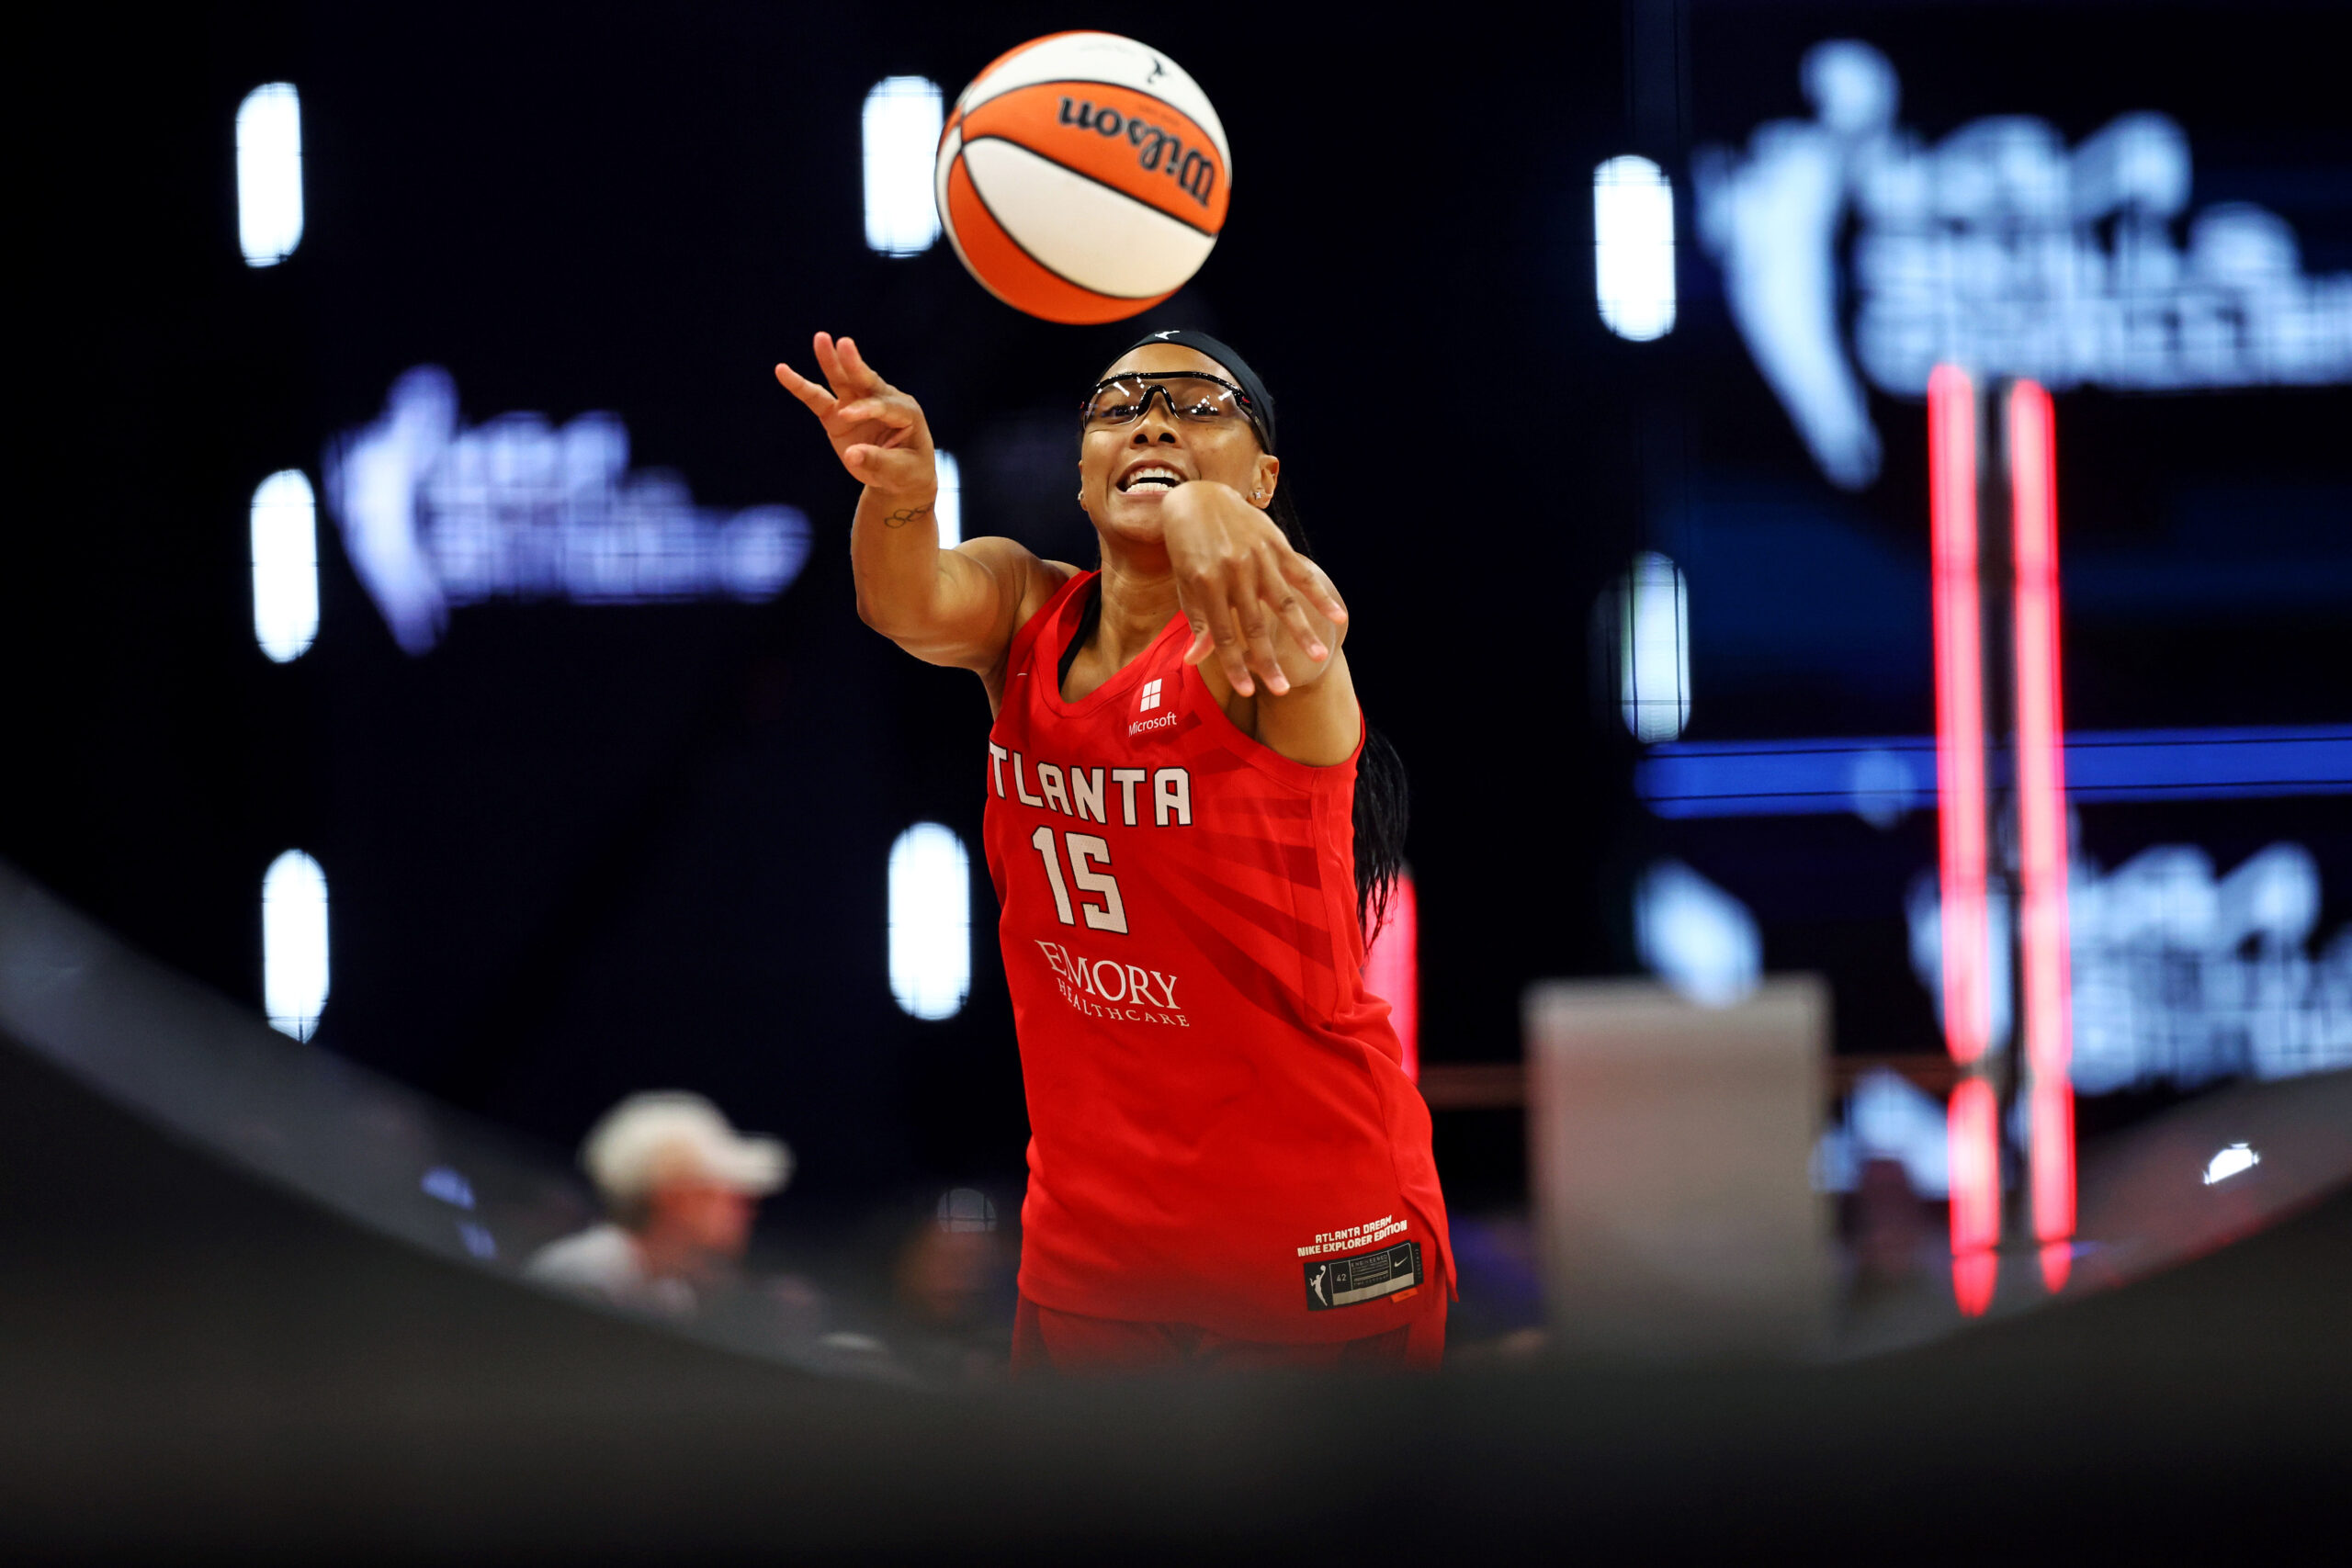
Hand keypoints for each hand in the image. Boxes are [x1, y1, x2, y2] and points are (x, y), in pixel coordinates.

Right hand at [774, 333, 935, 499]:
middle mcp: (882, 401)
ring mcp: (858, 404)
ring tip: (821, 339)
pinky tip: (782, 371)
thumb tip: (851, 455)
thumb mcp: (899, 473)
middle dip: (854, 365)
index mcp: (906, 412)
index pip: (884, 406)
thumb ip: (877, 462)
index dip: (865, 409)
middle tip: (844, 344)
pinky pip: (817, 399)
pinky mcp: (838, 413)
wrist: (899, 475)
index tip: (846, 416)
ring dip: (831, 361)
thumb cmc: (906, 472)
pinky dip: (801, 386)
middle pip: (866, 381)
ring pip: (843, 381)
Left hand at [1161, 482, 1348, 697]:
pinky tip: (1338, 615)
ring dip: (1302, 632)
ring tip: (1319, 657)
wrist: (1199, 499)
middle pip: (1254, 627)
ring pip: (1283, 603)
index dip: (1235, 666)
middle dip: (1268, 662)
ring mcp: (1257, 558)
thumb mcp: (1187, 584)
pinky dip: (1320, 595)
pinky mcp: (1276, 545)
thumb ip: (1198, 621)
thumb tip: (1195, 661)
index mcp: (1206, 584)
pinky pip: (1301, 574)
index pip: (1223, 636)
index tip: (1248, 692)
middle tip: (1282, 691)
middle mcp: (1233, 573)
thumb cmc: (1188, 549)